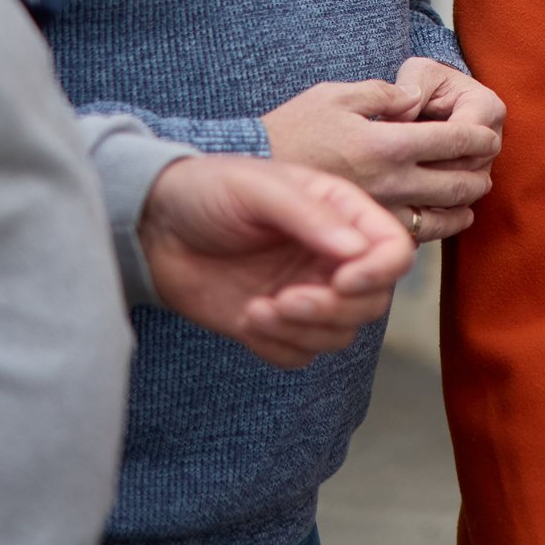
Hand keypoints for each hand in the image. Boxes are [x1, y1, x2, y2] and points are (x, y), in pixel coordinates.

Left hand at [139, 155, 415, 367]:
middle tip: (285, 300)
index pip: (393, 251)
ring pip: (340, 334)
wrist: (150, 226)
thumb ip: (310, 215)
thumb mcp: (259, 188)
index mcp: (342, 214)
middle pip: (373, 302)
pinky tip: (246, 318)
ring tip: (256, 310)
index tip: (341, 280)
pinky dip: (278, 347)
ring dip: (302, 331)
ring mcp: (306, 292)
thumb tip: (358, 249)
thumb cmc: (207, 190)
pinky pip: (300, 356)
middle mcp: (332, 257)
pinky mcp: (276, 324)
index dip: (378, 272)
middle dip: (332, 310)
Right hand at [259, 76, 501, 239]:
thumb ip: (382, 93)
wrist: (248, 180)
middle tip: (485, 159)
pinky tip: (445, 214)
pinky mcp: (368, 234)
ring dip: (466, 200)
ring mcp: (381, 212)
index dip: (480, 135)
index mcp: (386, 143)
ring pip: (446, 215)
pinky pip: (419, 236)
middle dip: (481, 168)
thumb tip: (416, 99)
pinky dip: (441, 225)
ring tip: (471, 187)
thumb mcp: (333, 95)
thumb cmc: (290, 130)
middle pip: (459, 180)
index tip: (488, 132)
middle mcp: (390, 182)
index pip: (454, 140)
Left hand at [391, 57, 506, 241]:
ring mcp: (486, 164)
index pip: (468, 138)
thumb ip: (411, 86)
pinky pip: (460, 204)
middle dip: (434, 172)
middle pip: (469, 169)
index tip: (404, 147)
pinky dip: (435, 205)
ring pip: (466, 191)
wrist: (433, 99)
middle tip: (400, 172)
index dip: (435, 147)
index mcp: (487, 106)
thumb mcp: (417, 72)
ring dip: (434, 192)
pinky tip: (408, 201)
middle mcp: (494, 138)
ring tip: (400, 186)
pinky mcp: (474, 184)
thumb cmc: (424, 84)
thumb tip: (403, 114)